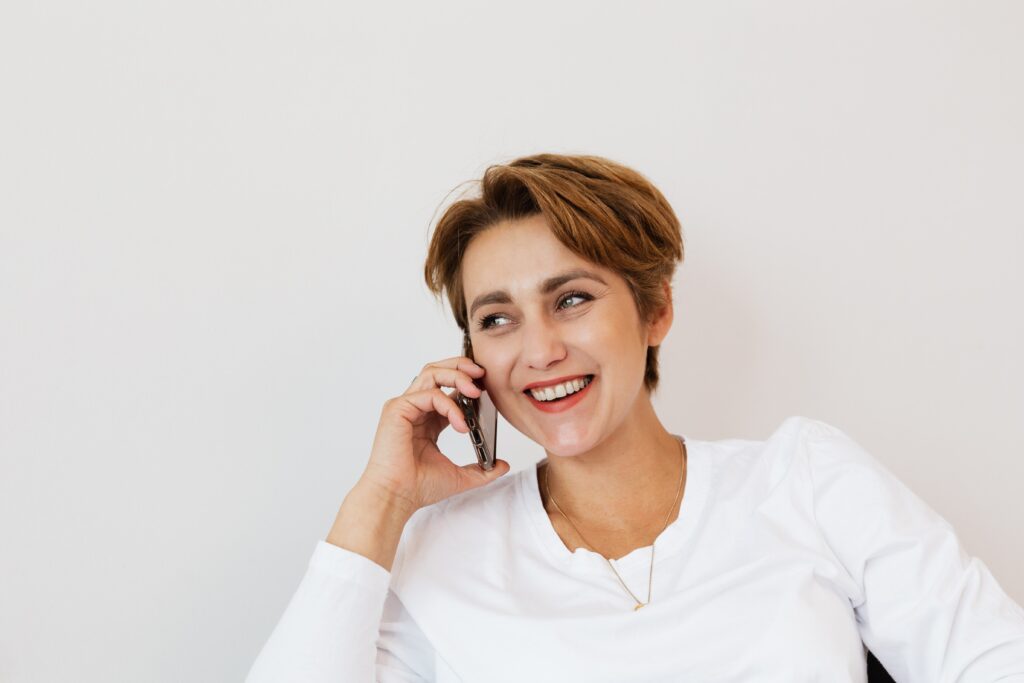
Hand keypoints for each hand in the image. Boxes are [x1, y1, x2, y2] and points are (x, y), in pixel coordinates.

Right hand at [357, 356, 510, 513]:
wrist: (397, 497)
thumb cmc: (418, 487)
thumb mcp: (460, 476)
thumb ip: (482, 470)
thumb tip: (502, 465)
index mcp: (427, 420)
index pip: (447, 388)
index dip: (467, 382)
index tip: (486, 386)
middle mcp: (414, 409)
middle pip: (437, 371)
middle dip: (461, 367)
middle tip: (481, 375)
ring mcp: (404, 407)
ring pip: (431, 373)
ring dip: (457, 376)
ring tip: (475, 391)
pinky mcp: (397, 409)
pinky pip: (429, 394)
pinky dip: (449, 404)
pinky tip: (461, 423)